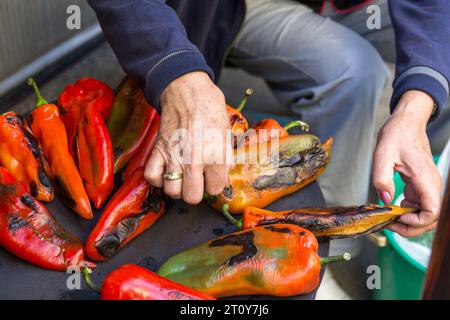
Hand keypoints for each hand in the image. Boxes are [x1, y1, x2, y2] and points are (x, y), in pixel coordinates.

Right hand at [145, 71, 230, 203]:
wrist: (186, 90)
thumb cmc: (209, 108)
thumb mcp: (227, 133)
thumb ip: (226, 159)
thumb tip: (223, 177)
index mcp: (215, 155)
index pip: (215, 189)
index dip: (214, 185)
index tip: (212, 177)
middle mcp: (194, 160)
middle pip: (192, 197)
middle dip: (196, 191)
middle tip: (198, 181)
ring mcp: (174, 156)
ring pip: (172, 192)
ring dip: (177, 187)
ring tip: (182, 178)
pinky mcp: (158, 150)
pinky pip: (152, 177)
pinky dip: (158, 178)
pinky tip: (167, 172)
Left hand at [372, 90, 441, 236]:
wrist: (406, 123)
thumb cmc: (397, 135)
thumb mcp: (382, 155)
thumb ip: (382, 178)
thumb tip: (384, 200)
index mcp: (425, 179)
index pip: (432, 212)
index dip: (416, 222)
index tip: (397, 218)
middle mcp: (431, 185)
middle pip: (431, 218)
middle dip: (411, 227)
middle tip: (389, 225)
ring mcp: (427, 186)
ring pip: (425, 214)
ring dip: (409, 221)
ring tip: (389, 218)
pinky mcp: (421, 185)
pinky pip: (419, 205)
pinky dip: (407, 212)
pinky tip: (392, 208)